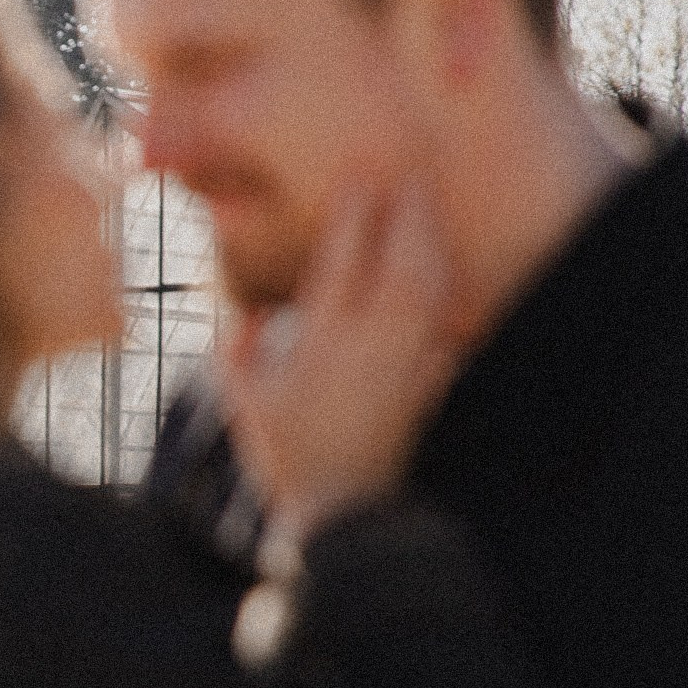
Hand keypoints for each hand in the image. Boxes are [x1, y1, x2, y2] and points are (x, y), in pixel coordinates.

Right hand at [219, 188, 460, 542]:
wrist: (340, 512)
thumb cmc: (283, 456)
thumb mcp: (241, 400)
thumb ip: (238, 350)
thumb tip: (246, 314)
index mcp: (321, 342)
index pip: (343, 260)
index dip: (352, 214)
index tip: (358, 176)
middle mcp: (371, 347)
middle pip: (402, 264)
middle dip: (408, 215)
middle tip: (410, 175)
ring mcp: (407, 367)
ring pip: (430, 292)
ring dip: (431, 247)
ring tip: (428, 215)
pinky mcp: (429, 390)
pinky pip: (447, 335)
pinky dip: (449, 303)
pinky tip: (446, 286)